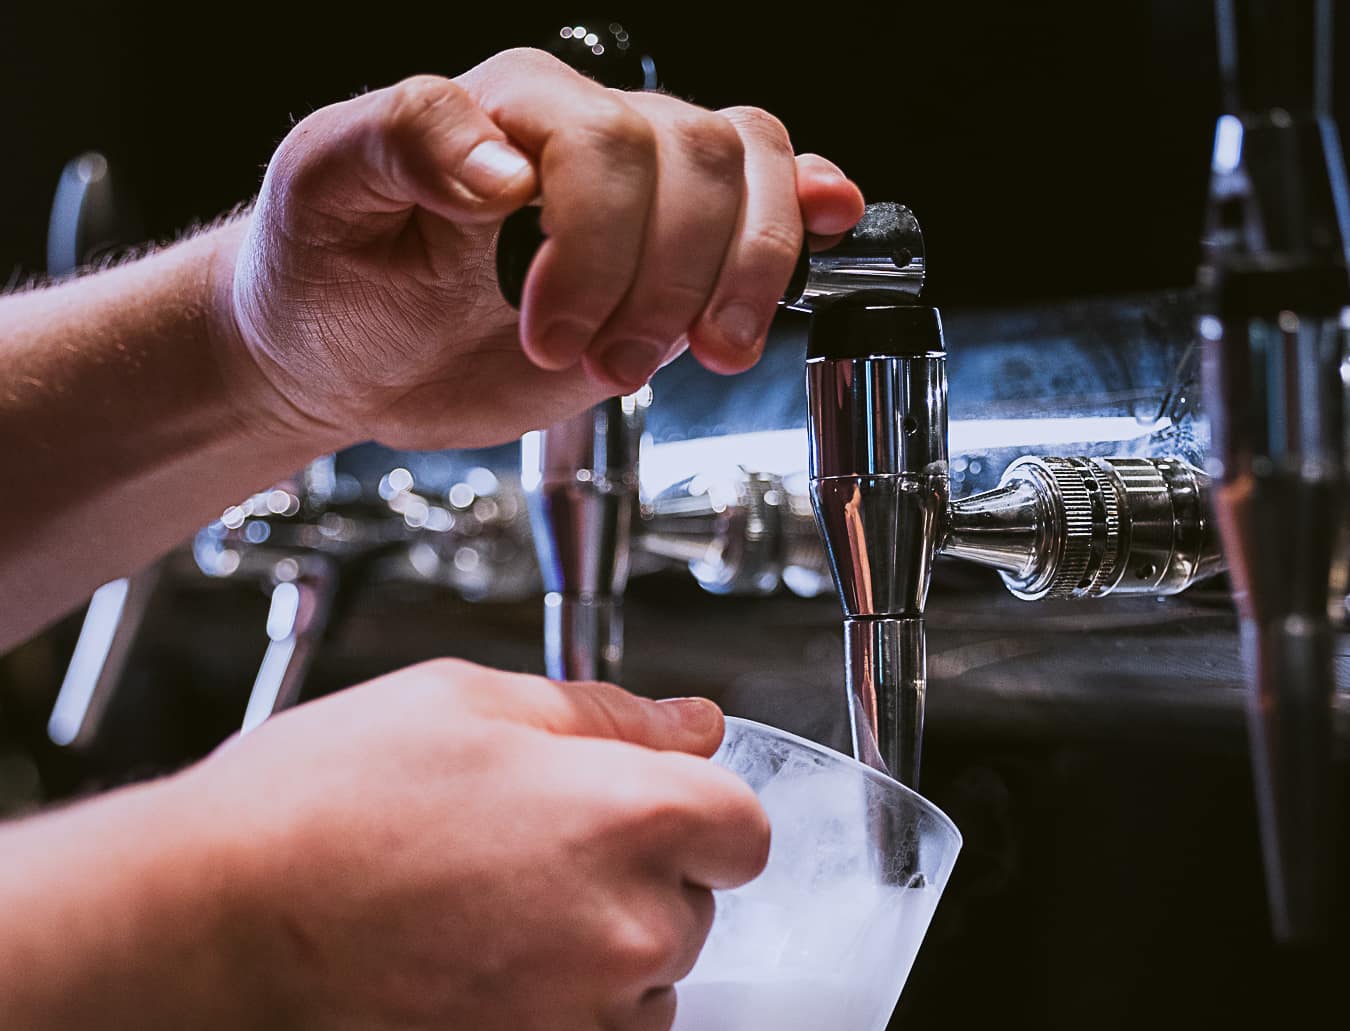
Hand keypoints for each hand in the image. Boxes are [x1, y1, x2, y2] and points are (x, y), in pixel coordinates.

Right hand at [170, 663, 768, 1030]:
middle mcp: (632, 931)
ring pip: (651, 1004)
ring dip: (594, 982)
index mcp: (628, 815)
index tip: (641, 828)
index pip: (743, 830)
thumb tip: (692, 727)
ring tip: (476, 953)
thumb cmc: (302, 819)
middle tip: (508, 881)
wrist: (193, 951)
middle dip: (623, 894)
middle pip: (688, 915)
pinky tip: (506, 1028)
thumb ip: (600, 715)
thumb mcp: (452, 705)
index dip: (691, 821)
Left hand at [219, 52, 863, 449]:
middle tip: (592, 363)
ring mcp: (639, 205)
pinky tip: (830, 233)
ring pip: (750, 181)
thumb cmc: (324, 272)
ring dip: (729, 287)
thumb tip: (503, 168)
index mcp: (506, 105)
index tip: (540, 331)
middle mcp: (587, 139)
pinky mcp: (667, 269)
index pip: (602, 140)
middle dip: (657, 284)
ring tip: (661, 361)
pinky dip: (807, 225)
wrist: (345, 356)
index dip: (592, 244)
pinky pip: (766, 210)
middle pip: (695, 161)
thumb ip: (401, 141)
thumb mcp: (324, 192)